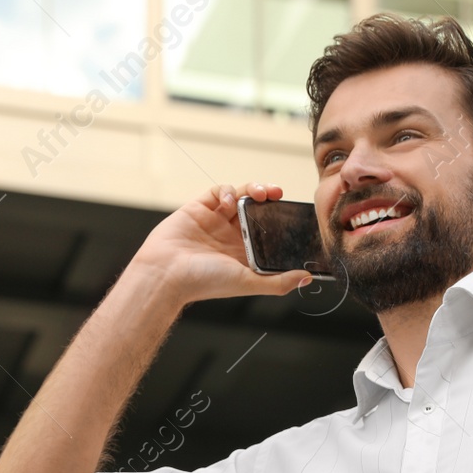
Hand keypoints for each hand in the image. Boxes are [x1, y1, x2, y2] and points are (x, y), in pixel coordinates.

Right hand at [129, 182, 314, 305]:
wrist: (166, 273)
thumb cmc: (203, 282)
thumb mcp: (248, 282)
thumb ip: (278, 282)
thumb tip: (307, 278)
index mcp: (242, 253)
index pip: (268, 230)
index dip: (280, 220)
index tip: (292, 213)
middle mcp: (230, 236)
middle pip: (256, 209)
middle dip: (269, 199)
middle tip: (278, 195)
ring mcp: (214, 220)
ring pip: (240, 196)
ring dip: (252, 190)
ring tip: (260, 193)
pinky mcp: (199, 208)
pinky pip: (219, 191)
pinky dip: (227, 192)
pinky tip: (228, 203)